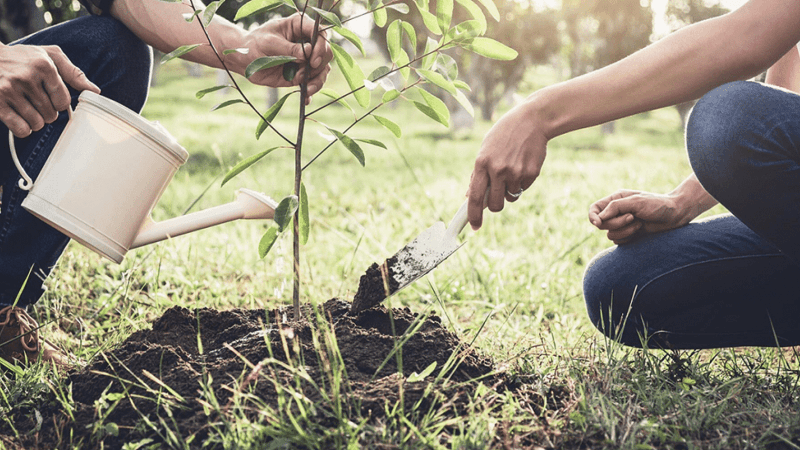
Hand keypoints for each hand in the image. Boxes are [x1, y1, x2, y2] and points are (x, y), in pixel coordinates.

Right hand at [0, 44, 99, 137]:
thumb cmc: (23, 57)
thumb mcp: (50, 56)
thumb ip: (73, 73)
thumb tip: (95, 91)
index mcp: (43, 66)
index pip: (64, 101)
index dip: (59, 103)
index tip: (51, 96)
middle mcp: (26, 77)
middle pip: (51, 115)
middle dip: (47, 112)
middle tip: (36, 101)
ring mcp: (9, 90)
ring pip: (37, 124)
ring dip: (35, 121)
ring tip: (27, 108)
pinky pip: (21, 129)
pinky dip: (23, 128)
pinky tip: (19, 117)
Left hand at [242, 13, 331, 101]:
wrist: (244, 60)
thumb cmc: (254, 44)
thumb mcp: (269, 43)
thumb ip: (288, 49)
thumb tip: (307, 54)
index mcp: (299, 27)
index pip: (320, 34)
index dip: (321, 46)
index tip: (312, 60)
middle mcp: (307, 42)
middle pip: (326, 53)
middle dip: (319, 65)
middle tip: (308, 72)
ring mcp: (305, 60)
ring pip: (322, 69)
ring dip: (318, 80)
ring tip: (308, 89)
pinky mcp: (301, 74)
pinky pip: (312, 83)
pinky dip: (311, 92)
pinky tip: (306, 98)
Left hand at [467, 102, 545, 229]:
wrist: (532, 120)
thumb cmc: (505, 135)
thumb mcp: (486, 149)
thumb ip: (477, 173)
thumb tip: (469, 196)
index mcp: (482, 163)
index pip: (475, 197)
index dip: (473, 215)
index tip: (475, 227)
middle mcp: (498, 170)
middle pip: (495, 205)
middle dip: (495, 206)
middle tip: (498, 196)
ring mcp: (515, 172)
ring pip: (511, 197)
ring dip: (510, 190)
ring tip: (513, 169)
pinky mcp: (530, 173)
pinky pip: (523, 188)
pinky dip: (522, 182)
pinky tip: (523, 164)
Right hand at [588, 189, 690, 244]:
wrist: (675, 215)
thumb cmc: (657, 204)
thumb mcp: (636, 202)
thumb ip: (615, 207)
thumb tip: (599, 218)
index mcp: (616, 200)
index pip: (594, 209)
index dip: (592, 217)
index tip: (598, 223)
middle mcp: (616, 212)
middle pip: (602, 224)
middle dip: (616, 223)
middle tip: (632, 218)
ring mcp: (622, 224)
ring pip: (610, 234)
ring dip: (625, 231)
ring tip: (639, 224)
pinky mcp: (628, 234)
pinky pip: (618, 241)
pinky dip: (628, 237)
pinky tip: (639, 231)